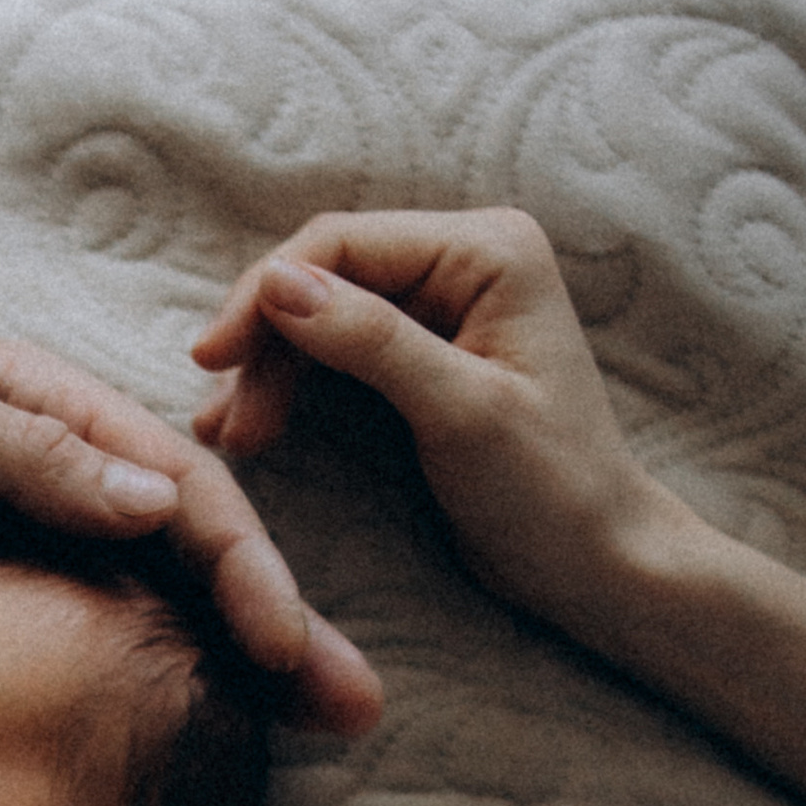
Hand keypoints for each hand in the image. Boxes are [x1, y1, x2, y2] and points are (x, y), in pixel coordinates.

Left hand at [0, 320, 382, 732]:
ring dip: (228, 669)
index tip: (292, 651)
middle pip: (189, 551)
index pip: (180, 484)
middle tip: (352, 712)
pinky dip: (135, 696)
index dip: (249, 567)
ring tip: (306, 738)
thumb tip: (153, 494)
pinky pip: (73, 653)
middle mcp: (42, 473)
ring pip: (146, 608)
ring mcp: (6, 544)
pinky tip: (178, 750)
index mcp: (40, 407)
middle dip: (276, 627)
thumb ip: (13, 448)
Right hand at [190, 208, 682, 638]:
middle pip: (325, 274)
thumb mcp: (460, 412)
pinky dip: (289, 385)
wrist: (593, 561)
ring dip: (268, 370)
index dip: (266, 294)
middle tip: (222, 423)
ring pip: (320, 313)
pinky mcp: (421, 352)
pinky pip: (335, 349)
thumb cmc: (550, 489)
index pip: (343, 244)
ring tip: (230, 436)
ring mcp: (441, 305)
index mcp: (488, 251)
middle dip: (264, 342)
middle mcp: (464, 260)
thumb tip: (276, 282)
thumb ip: (371, 340)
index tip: (212, 359)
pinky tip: (254, 425)